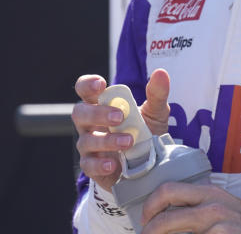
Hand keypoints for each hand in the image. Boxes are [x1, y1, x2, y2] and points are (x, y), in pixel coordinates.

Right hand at [72, 69, 170, 190]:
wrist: (150, 165)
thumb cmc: (146, 132)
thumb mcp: (155, 113)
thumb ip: (157, 94)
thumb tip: (161, 73)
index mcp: (102, 105)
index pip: (84, 89)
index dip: (87, 84)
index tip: (100, 84)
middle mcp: (91, 124)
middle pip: (80, 113)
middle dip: (97, 113)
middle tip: (119, 116)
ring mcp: (89, 146)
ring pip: (86, 140)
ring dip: (107, 140)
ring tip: (128, 142)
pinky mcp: (93, 167)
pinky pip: (88, 165)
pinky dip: (100, 164)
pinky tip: (114, 164)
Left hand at [140, 182, 240, 233]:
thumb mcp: (222, 203)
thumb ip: (199, 202)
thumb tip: (168, 210)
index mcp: (208, 191)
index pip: (168, 190)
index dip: (150, 205)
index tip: (145, 219)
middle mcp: (211, 205)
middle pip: (166, 217)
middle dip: (149, 230)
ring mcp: (217, 225)